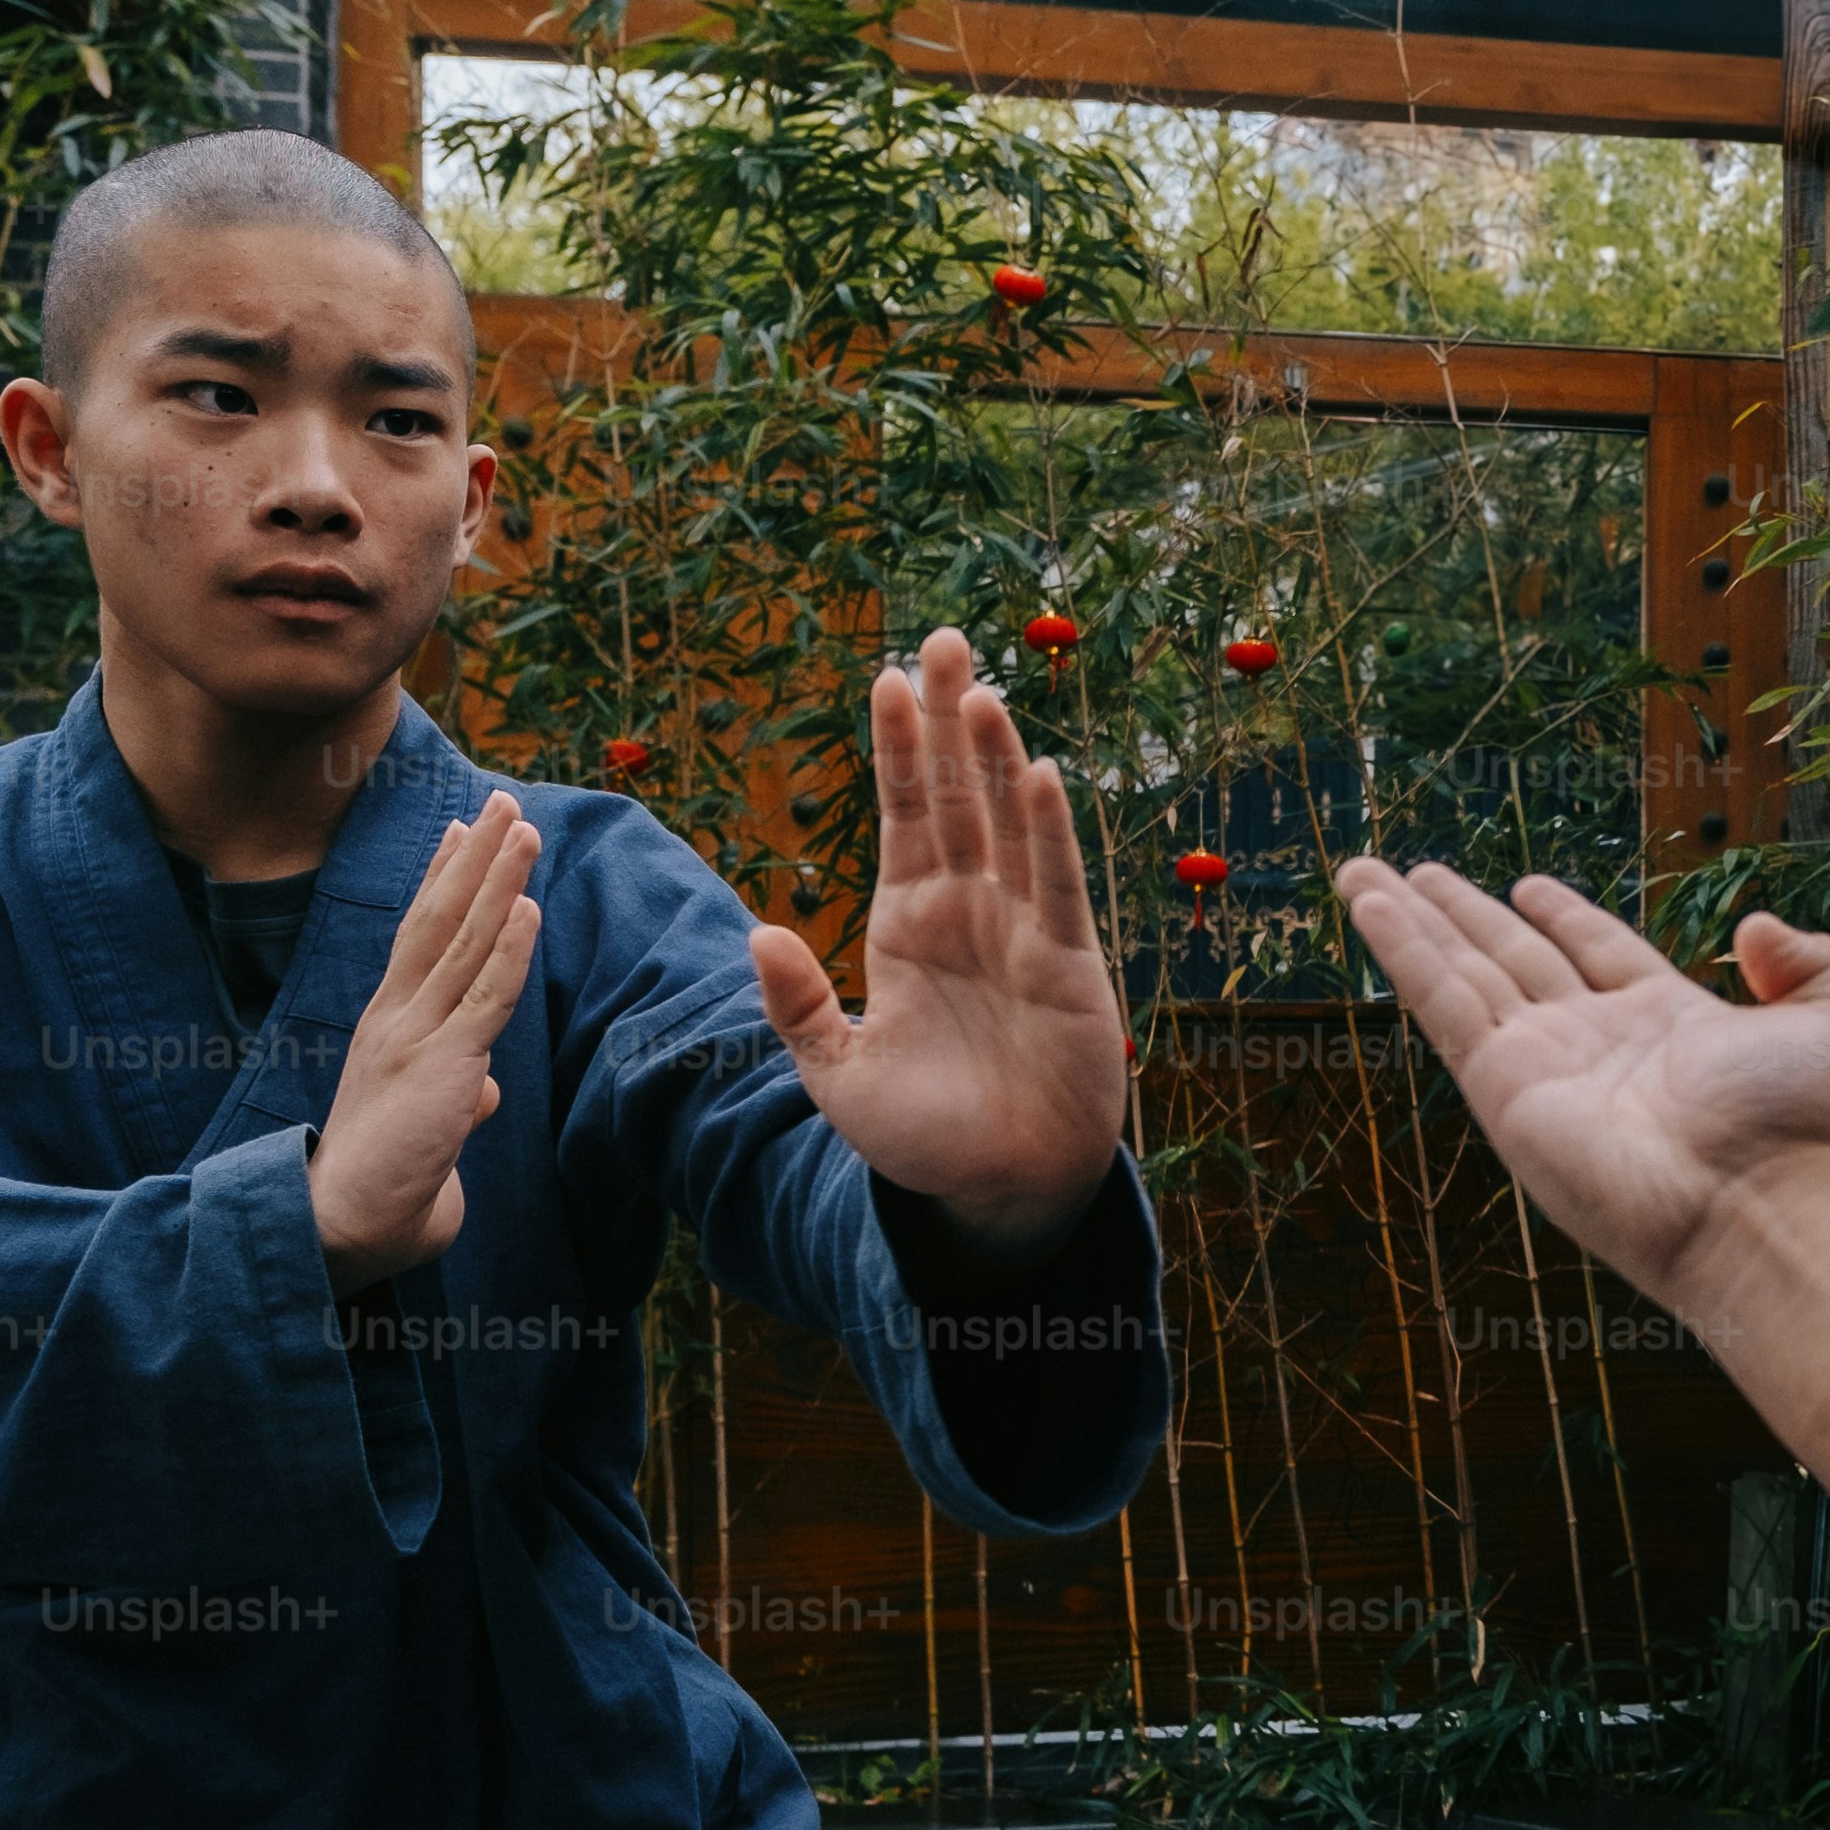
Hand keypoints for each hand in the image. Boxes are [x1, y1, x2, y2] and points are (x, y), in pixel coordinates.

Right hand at [319, 791, 537, 1288]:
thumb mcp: (428, 1131)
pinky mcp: (442, 1067)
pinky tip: (529, 905)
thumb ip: (456, 1098)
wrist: (337, 1227)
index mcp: (390, 1029)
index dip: (444, 882)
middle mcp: (397, 1018)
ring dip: (497, 880)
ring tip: (522, 824)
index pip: (420, 940)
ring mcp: (416, 1037)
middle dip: (474, 857)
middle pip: (439, 919)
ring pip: (464, 942)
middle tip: (500, 800)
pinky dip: (509, 949)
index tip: (462, 833)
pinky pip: (485, 998)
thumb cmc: (382, 1192)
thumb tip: (484, 1092)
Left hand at [752, 626, 1130, 1251]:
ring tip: (977, 687)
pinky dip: (1048, 831)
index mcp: (908, 925)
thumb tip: (762, 930)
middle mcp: (966, 911)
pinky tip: (1039, 774)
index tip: (884, 676)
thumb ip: (798, 1006)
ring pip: (1006, 823)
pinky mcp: (1067, 964)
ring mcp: (1020, 930)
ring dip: (993, 756)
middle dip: (946, 718)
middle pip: (955, 794)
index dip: (894, 748)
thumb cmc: (922, 1139)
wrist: (1000, 1192)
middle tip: (941, 637)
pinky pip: (1056, 884)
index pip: (901, 815)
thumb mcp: (835, 1076)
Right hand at [1326, 860, 1829, 1299]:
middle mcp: (1595, 1043)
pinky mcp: (1502, 1086)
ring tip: (1365, 873)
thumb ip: (1809, 965)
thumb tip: (1760, 928)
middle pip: (1516, 959)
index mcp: (1665, 1024)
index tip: (1529, 885)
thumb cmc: (1797, 1130)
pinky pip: (1442, 1002)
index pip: (1598, 955)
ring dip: (1414, 921)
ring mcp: (1543, 1065)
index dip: (1565, 916)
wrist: (1755, 1201)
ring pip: (1465, 974)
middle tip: (1420, 871)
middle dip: (1466, 914)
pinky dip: (1402, 951)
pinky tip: (1369, 904)